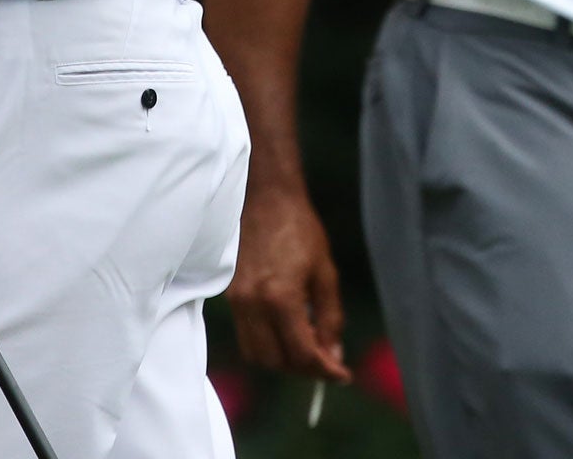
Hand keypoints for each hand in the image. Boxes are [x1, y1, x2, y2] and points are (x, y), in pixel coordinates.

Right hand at [225, 183, 350, 381]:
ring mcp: (236, 301)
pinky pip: (246, 336)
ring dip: (282, 360)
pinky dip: (266, 344)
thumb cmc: (300, 229)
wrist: (265, 197)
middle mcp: (253, 305)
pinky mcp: (229, 295)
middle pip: (276, 362)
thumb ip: (330, 318)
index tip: (343, 374)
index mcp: (280, 298)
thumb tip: (333, 356)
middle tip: (326, 361)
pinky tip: (286, 331)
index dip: (325, 370)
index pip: (302, 354)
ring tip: (306, 348)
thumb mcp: (325, 273)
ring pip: (257, 354)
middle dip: (303, 369)